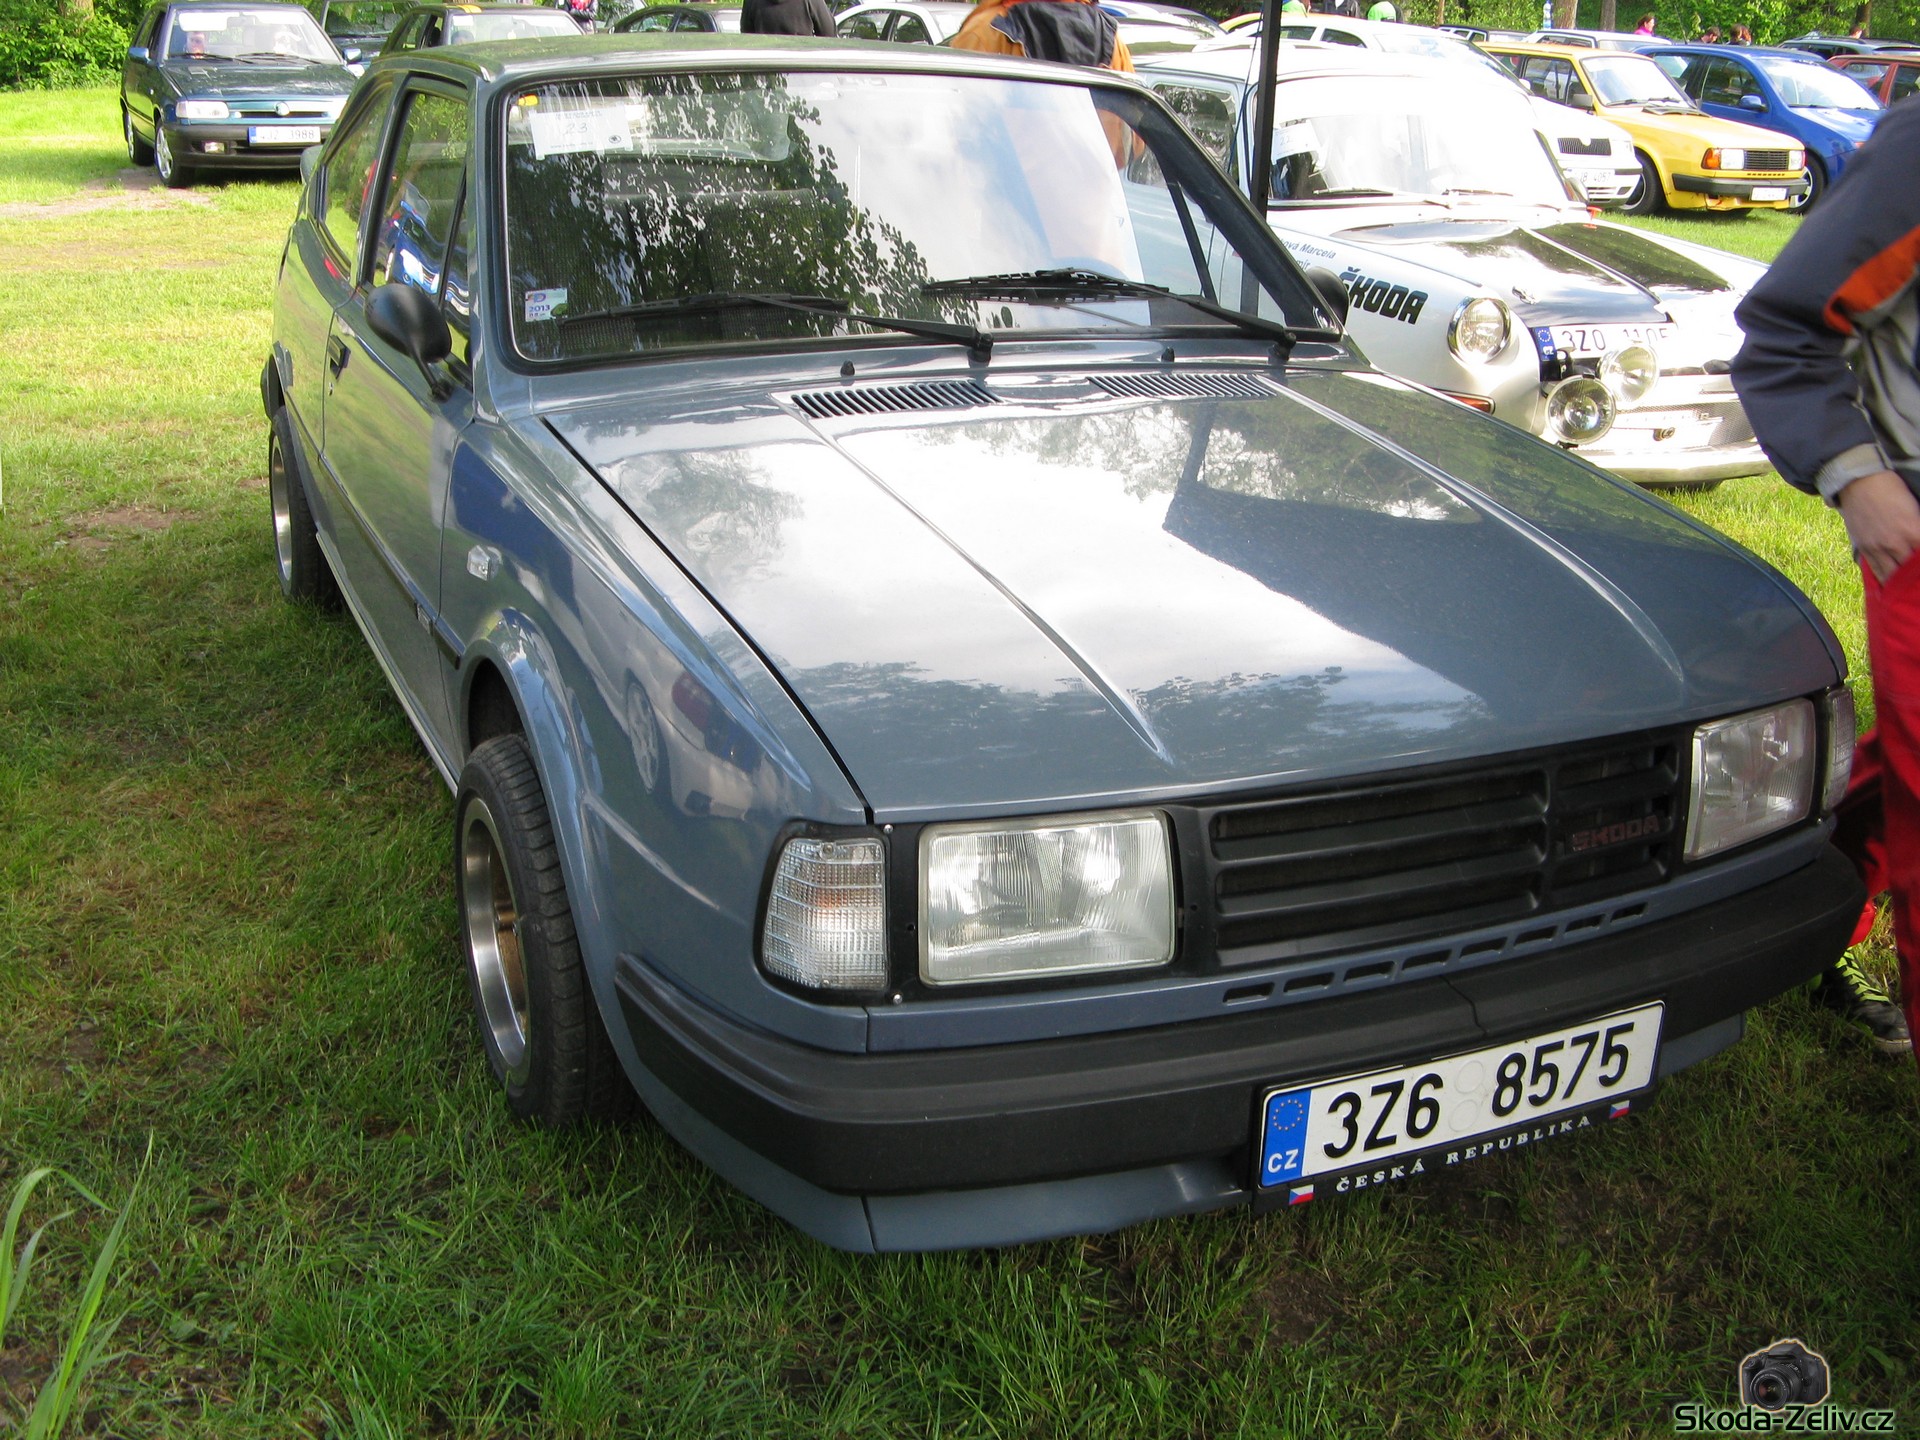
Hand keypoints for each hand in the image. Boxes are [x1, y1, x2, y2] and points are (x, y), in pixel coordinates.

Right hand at [1838, 469, 1919, 583]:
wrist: (1859, 481)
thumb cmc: (1892, 488)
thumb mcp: (1915, 507)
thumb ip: (1917, 529)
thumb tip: (1919, 542)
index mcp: (1913, 531)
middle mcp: (1895, 543)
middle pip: (1911, 572)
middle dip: (1915, 580)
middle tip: (1917, 586)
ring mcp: (1877, 548)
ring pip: (1893, 576)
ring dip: (1901, 585)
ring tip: (1907, 591)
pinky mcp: (1864, 548)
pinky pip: (1875, 570)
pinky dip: (1885, 579)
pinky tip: (1891, 585)